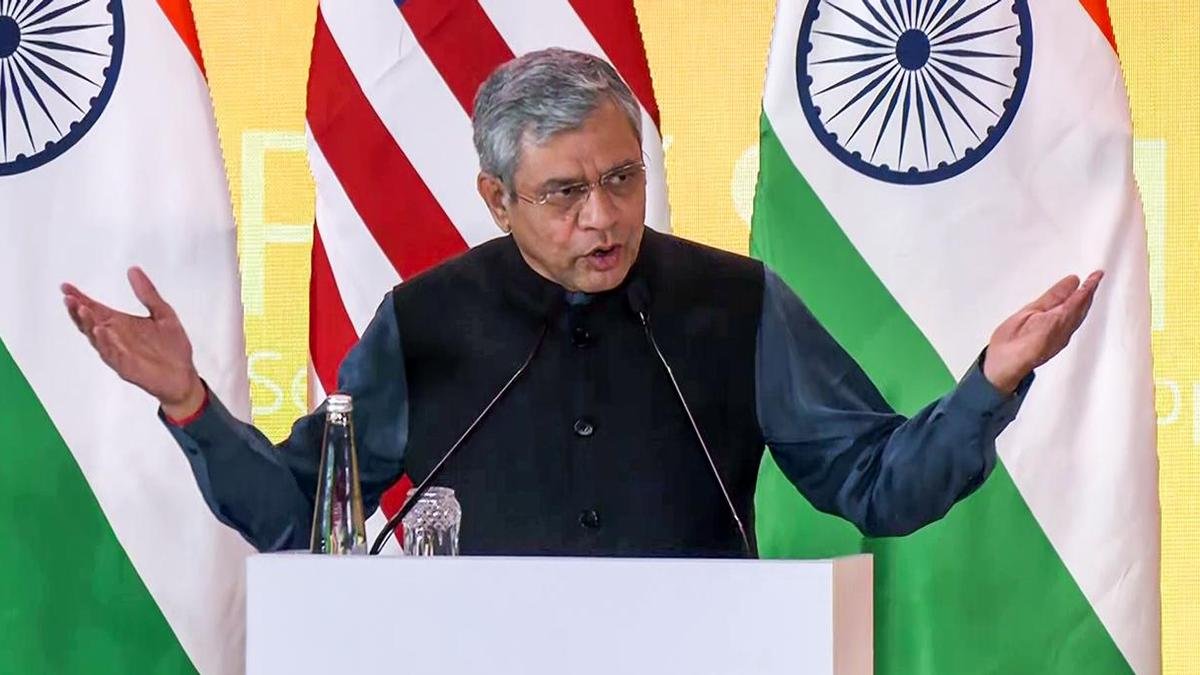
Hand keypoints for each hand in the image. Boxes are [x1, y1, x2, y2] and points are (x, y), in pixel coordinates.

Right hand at [62, 267, 205, 418]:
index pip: (95, 309)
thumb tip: (133, 270)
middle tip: (69, 297)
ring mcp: (118, 352)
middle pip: (89, 322)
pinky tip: (100, 331)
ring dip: (87, 324)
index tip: (66, 286)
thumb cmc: (173, 347)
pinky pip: (110, 354)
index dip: (80, 298)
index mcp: (121, 324)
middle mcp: (115, 337)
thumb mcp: (163, 313)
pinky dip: (104, 342)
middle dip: (78, 310)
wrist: (184, 375)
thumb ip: (147, 293)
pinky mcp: (125, 367)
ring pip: (96, 338)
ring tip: (82, 309)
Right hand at [983, 271, 1102, 394]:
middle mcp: (1066, 330)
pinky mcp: (1056, 341)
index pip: (1081, 298)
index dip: (1090, 285)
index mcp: (1062, 319)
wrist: (1006, 364)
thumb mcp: (1032, 311)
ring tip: (1085, 290)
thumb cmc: (1014, 342)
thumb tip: (1072, 282)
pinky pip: (1071, 322)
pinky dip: (1074, 311)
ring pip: (1078, 316)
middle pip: (1082, 308)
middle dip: (1088, 293)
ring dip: (1083, 302)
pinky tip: (1069, 308)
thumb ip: (1053, 297)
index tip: (1097, 274)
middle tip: (1094, 278)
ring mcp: (1062, 337)